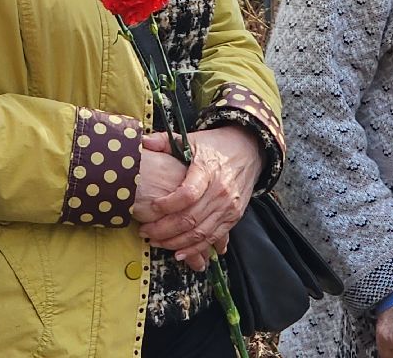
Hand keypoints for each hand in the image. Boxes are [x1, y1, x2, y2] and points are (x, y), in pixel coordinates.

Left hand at [132, 126, 262, 271]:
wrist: (249, 150)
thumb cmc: (215, 146)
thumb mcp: (192, 139)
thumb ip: (165, 141)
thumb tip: (143, 141)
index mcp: (208, 170)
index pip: (187, 194)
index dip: (167, 205)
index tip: (151, 208)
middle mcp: (220, 191)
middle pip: (190, 218)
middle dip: (164, 229)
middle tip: (145, 231)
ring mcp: (229, 206)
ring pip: (200, 233)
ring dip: (176, 243)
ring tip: (156, 242)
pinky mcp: (234, 217)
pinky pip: (213, 238)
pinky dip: (195, 248)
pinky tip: (178, 253)